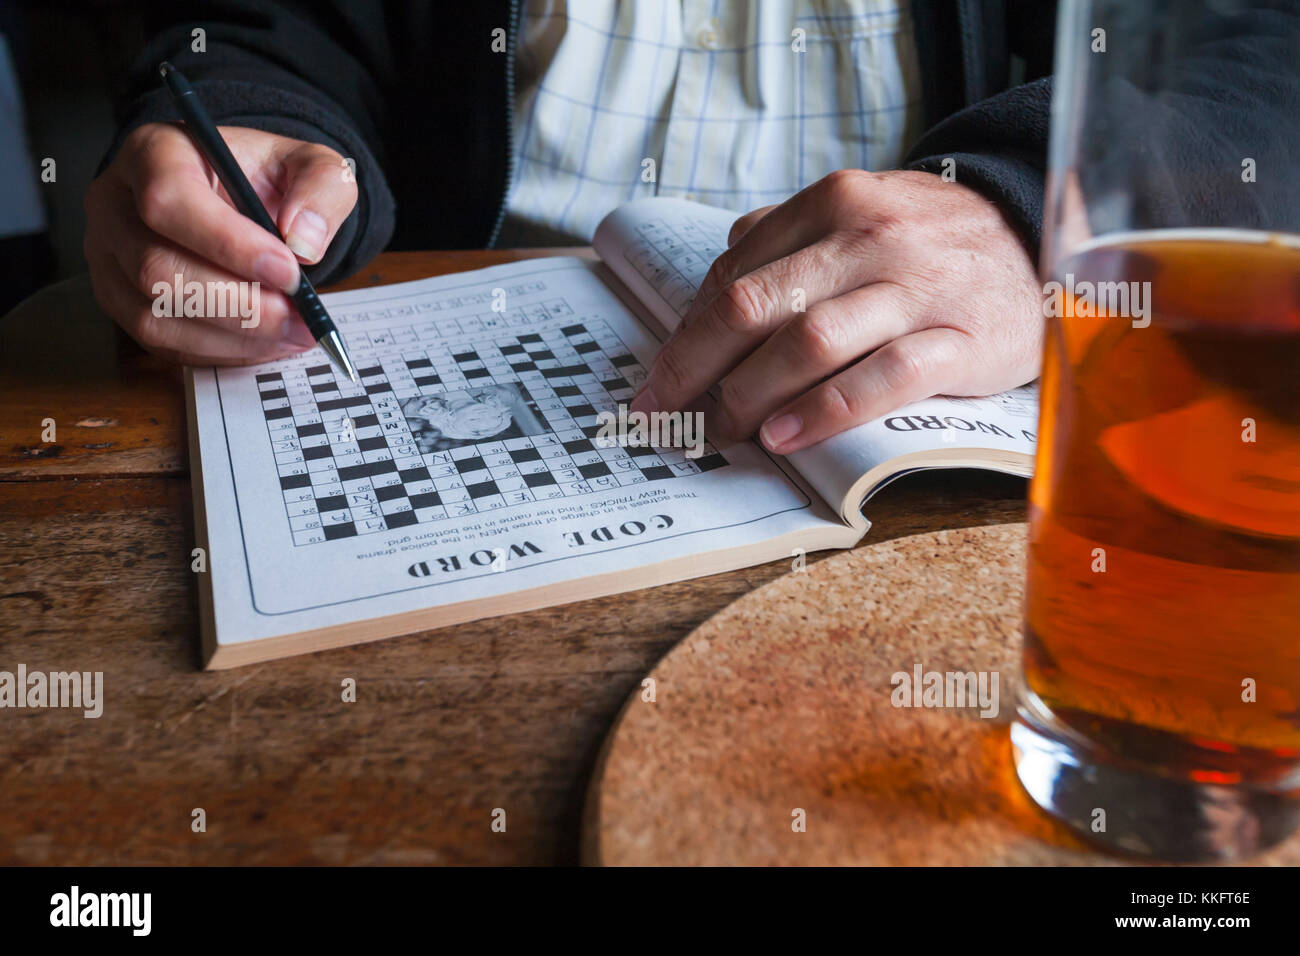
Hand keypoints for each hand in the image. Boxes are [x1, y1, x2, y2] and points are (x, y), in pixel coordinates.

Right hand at [84, 122, 357, 364]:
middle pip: (155, 269)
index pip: (169, 200)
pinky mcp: (120, 302)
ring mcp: (108, 258)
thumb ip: (322, 188)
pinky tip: (267, 342)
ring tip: (293, 332)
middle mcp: (115, 205)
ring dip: (234, 335)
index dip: (229, 244)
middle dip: (239, 304)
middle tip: (299, 316)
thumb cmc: (267, 178)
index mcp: (154, 153)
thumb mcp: (312, 165)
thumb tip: (305, 244)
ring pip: (156, 316)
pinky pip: (164, 343)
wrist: (242, 197)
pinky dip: (222, 351)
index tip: (289, 272)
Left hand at [631, 169, 1042, 452]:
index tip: (654, 386)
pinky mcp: (962, 340)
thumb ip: (784, 243)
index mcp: (833, 202)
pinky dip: (825, 411)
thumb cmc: (928, 244)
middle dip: (697, 369)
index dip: (684, 338)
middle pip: (755, 307)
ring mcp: (918, 288)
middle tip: (670, 416)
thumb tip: (708, 294)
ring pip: (810, 342)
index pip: (734, 275)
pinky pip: (883, 378)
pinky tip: (786, 437)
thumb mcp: (856, 217)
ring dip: (751, 394)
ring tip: (723, 431)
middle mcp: (871, 236)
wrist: (1039, 244)